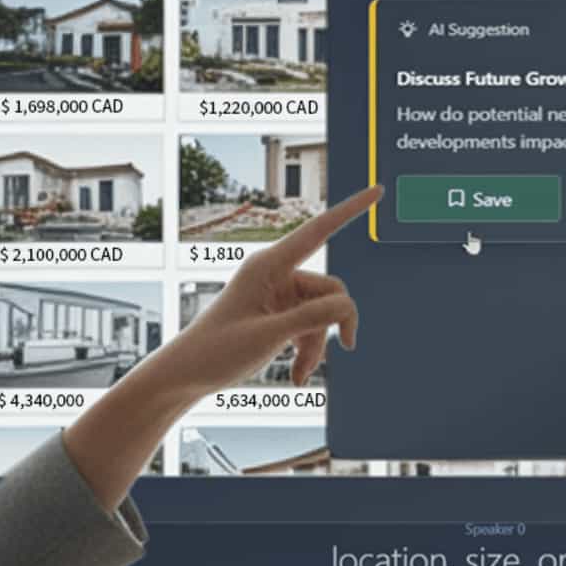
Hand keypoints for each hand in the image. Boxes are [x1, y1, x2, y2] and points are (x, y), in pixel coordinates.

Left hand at [138, 184, 376, 392]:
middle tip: (345, 350)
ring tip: (299, 374)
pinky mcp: (279, 314)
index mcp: (268, 265)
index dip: (350, 210)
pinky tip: (297, 374)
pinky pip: (310, 326)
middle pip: (330, 289)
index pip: (318, 230)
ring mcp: (278, 294)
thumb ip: (313, 317)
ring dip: (317, 345)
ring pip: (322, 314)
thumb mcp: (270, 335)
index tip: (377, 191)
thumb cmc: (218, 350)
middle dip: (334, 324)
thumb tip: (348, 306)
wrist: (188, 374)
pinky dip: (308, 350)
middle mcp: (275, 274)